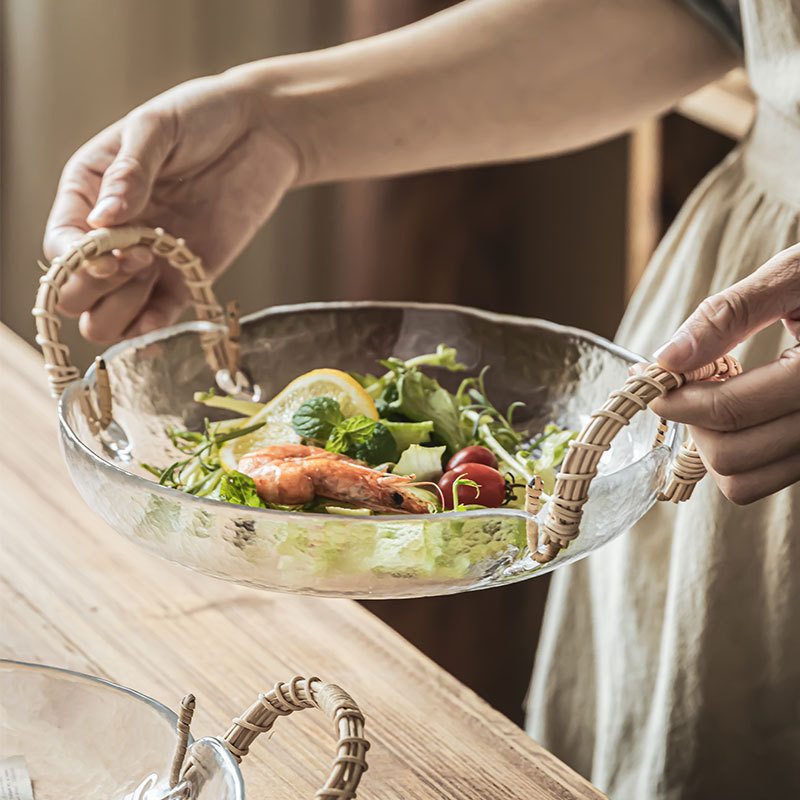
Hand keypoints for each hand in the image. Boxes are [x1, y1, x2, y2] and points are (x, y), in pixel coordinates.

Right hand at [44, 71, 298, 342]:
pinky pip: (155, 322)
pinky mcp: (185, 279)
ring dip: (122, 312)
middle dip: (98, 289)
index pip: (61, 244)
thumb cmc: (201, 116)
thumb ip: (131, 173)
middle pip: (75, 292)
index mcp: (88, 193)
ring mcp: (147, 262)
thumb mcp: (158, 129)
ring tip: (157, 273)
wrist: (260, 131)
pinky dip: (151, 333)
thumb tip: (104, 218)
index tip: (115, 255)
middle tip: (140, 260)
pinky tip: (159, 328)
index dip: (78, 261)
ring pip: (107, 318)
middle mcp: (111, 235)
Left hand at [649, 244, 799, 504]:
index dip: (676, 397)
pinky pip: (766, 477)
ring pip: (745, 481)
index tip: (649, 377)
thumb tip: (667, 358)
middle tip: (685, 382)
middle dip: (693, 420)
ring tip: (713, 394)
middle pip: (732, 456)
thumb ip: (729, 314)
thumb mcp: (793, 276)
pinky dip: (737, 452)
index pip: (730, 410)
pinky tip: (734, 408)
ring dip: (712, 442)